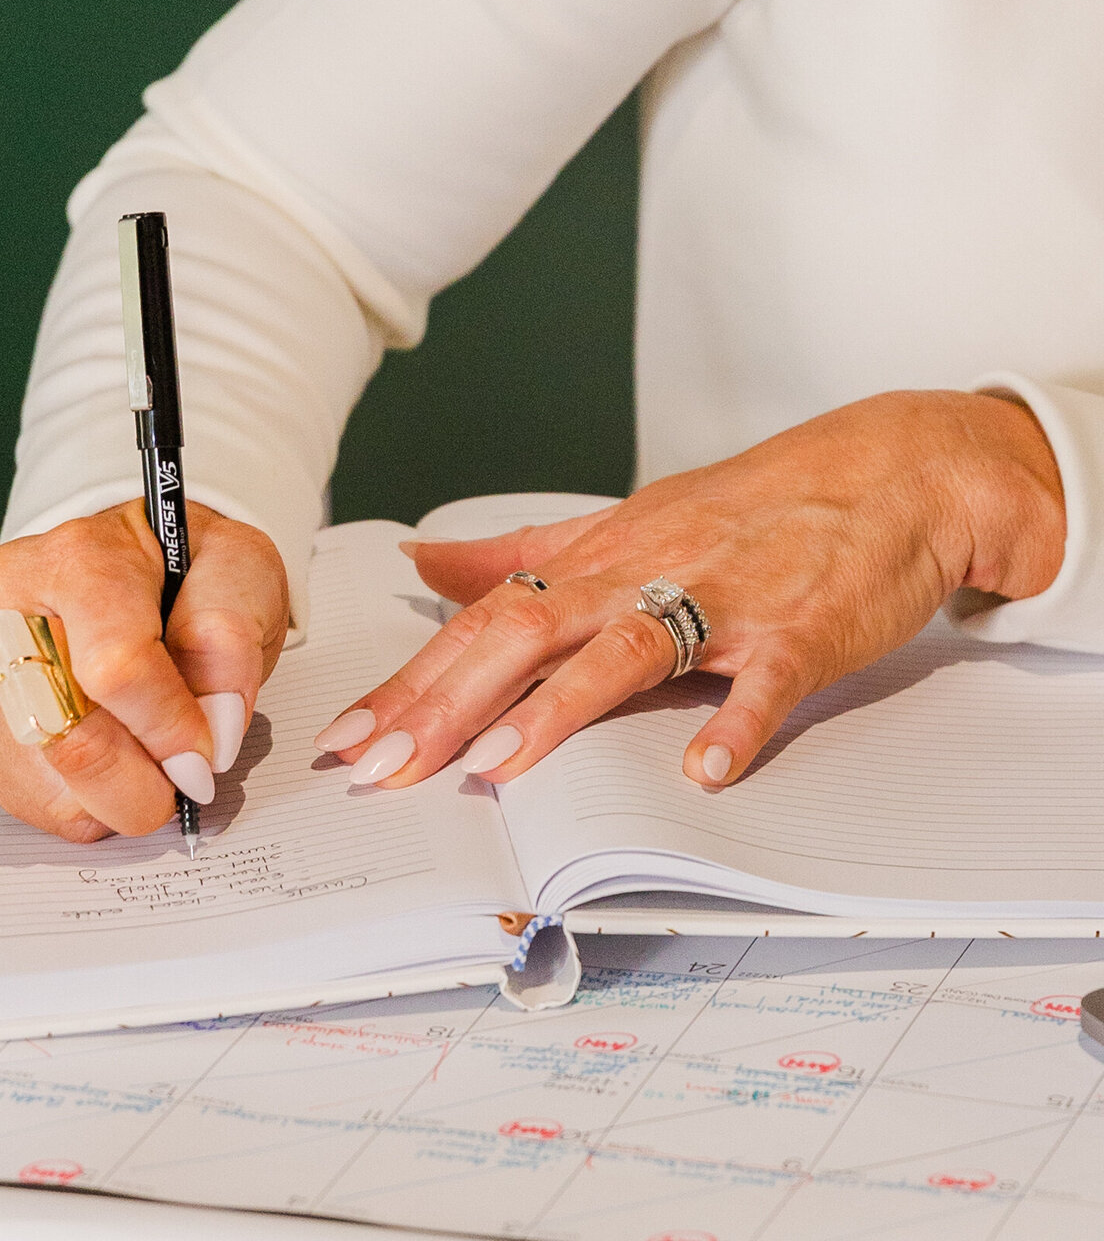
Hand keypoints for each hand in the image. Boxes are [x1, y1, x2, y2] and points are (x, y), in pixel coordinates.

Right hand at [0, 502, 289, 841]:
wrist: (132, 566)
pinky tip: (113, 760)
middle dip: (141, 784)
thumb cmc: (181, 570)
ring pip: (48, 783)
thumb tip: (211, 727)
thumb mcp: (239, 569)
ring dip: (116, 796)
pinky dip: (87, 802)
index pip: (113, 668)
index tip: (204, 753)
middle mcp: (7, 609)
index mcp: (78, 560)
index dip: (168, 727)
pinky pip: (31, 799)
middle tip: (182, 776)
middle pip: (67, 739)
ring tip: (147, 753)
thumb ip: (230, 640)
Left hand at [316, 390, 1064, 791]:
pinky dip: (737, 724)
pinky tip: (704, 769)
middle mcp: (648, 570)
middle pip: (530, 634)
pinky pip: (764, 681)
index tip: (348, 737)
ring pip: (628, 650)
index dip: (413, 680)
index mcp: (602, 556)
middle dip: (448, 703)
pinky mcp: (802, 632)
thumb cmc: (757, 506)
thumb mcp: (629, 522)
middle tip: (383, 768)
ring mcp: (727, 600)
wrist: (893, 470)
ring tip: (497, 767)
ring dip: (560, 711)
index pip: (486, 621)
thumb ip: (524, 555)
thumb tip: (427, 562)